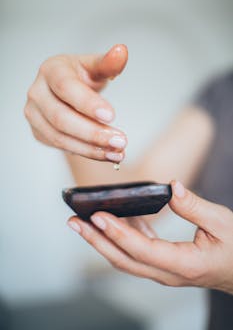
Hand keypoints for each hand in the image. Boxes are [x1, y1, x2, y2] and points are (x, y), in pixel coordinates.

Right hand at [24, 44, 127, 161]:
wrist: (67, 92)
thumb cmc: (81, 77)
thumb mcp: (95, 67)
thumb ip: (108, 63)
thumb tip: (121, 51)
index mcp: (51, 70)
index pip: (66, 87)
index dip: (87, 103)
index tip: (111, 116)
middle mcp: (37, 92)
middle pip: (61, 118)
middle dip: (93, 133)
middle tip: (120, 141)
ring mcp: (35, 115)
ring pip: (60, 137)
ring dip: (91, 148)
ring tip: (118, 152)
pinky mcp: (39, 132)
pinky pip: (62, 147)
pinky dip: (86, 152)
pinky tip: (107, 154)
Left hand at [67, 181, 232, 293]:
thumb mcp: (223, 223)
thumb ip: (195, 206)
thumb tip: (171, 187)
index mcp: (182, 264)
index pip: (141, 249)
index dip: (117, 233)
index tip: (97, 216)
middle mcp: (167, 272)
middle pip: (123, 258)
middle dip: (95, 240)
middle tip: (73, 222)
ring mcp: (163, 270)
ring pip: (125, 257)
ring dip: (102, 240)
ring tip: (83, 222)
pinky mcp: (163, 262)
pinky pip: (136, 251)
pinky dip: (122, 236)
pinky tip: (117, 219)